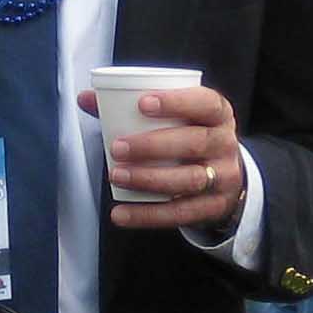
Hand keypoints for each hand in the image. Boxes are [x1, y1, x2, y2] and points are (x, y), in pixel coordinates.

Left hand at [74, 85, 243, 230]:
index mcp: (218, 115)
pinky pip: (180, 213)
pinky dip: (147, 215)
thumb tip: (86, 97)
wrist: (226, 178)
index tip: (142, 103)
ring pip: (189, 179)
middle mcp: (225, 145)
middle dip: (154, 145)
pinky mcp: (213, 207)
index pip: (205, 103)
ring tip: (116, 176)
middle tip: (117, 147)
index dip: (176, 102)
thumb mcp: (177, 117)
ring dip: (149, 178)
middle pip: (195, 142)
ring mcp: (222, 178)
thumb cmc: (189, 137)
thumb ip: (130, 106)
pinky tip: (121, 213)